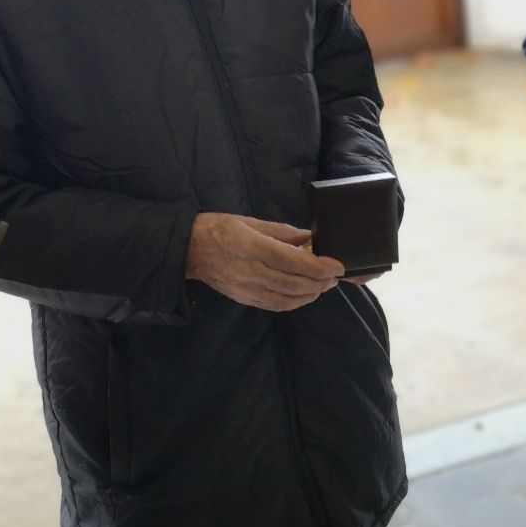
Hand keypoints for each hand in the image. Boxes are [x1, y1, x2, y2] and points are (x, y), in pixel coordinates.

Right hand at [185, 213, 343, 311]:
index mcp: (253, 247)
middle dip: (320, 283)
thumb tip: (309, 238)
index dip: (320, 267)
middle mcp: (251, 271)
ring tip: (322, 287)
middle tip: (334, 277)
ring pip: (287, 300)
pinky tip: (303, 295)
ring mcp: (246, 288)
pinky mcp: (242, 298)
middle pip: (295, 284)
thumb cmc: (218, 228)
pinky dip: (293, 303)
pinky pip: (274, 306)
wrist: (188, 249)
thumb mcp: (250, 221)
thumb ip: (281, 232)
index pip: (295, 262)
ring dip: (310, 296)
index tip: (337, 266)